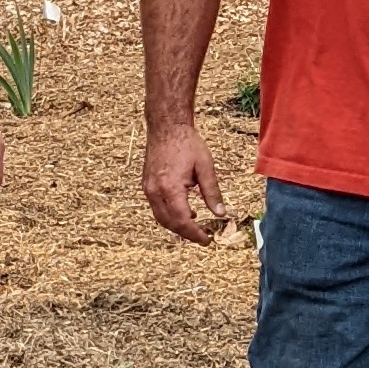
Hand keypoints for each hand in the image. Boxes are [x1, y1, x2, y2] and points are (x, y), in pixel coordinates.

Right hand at [143, 121, 225, 241]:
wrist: (166, 127)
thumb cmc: (187, 143)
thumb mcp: (205, 167)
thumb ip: (212, 192)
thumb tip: (221, 214)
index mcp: (171, 188)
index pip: (183, 221)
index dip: (195, 234)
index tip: (208, 240)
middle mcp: (155, 191)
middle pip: (170, 223)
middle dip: (187, 233)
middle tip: (204, 237)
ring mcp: (148, 189)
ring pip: (161, 218)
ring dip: (177, 226)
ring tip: (196, 227)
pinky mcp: (147, 185)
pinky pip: (157, 208)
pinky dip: (170, 215)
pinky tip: (186, 211)